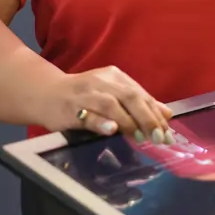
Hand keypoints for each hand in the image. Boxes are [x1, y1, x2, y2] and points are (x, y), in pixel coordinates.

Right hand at [37, 66, 173, 139]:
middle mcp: (102, 82)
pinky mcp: (70, 109)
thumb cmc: (85, 97)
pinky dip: (100, 122)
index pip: (141, 95)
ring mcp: (86, 94)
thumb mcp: (114, 95)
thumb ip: (139, 103)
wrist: (46, 93)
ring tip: (140, 137)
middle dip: (147, 118)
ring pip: (111, 105)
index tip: (168, 132)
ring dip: (128, 121)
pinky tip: (111, 129)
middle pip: (130, 97)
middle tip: (159, 137)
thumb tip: (167, 114)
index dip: (156, 113)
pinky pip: (87, 116)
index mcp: (116, 77)